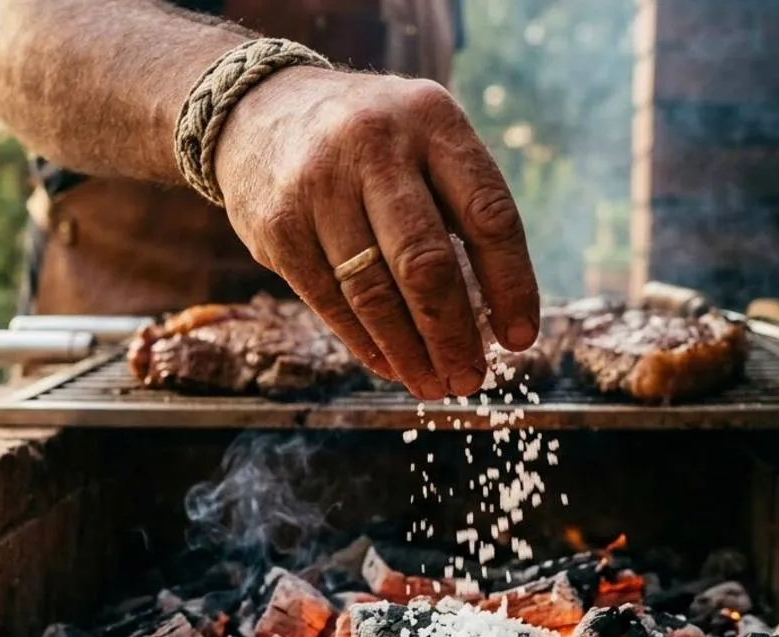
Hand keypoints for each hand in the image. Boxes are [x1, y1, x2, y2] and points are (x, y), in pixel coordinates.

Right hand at [214, 67, 539, 398]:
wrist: (259, 110)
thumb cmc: (368, 141)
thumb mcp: (422, 137)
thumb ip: (460, 202)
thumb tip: (498, 311)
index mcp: (431, 120)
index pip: (488, 215)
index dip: (511, 285)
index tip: (519, 339)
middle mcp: (374, 147)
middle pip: (426, 263)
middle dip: (453, 334)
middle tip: (470, 379)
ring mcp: (318, 186)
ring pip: (374, 292)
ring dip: (408, 351)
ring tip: (433, 384)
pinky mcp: (278, 227)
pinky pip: (329, 300)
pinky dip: (363, 342)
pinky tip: (388, 365)